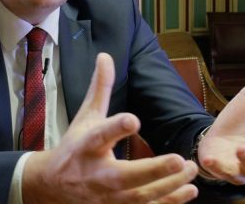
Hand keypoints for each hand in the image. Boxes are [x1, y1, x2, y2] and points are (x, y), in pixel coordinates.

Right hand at [22, 53, 198, 203]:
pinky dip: (168, 203)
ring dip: (168, 186)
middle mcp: (97, 173)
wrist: (54, 187)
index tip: (133, 119)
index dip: (116, 128)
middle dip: (152, 171)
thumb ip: (99, 87)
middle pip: (125, 176)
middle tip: (177, 159)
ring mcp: (108, 197)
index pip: (101, 135)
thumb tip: (105, 55)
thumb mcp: (85, 116)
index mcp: (87, 145)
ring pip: (140, 197)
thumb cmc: (74, 147)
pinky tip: (190, 192)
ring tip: (190, 169)